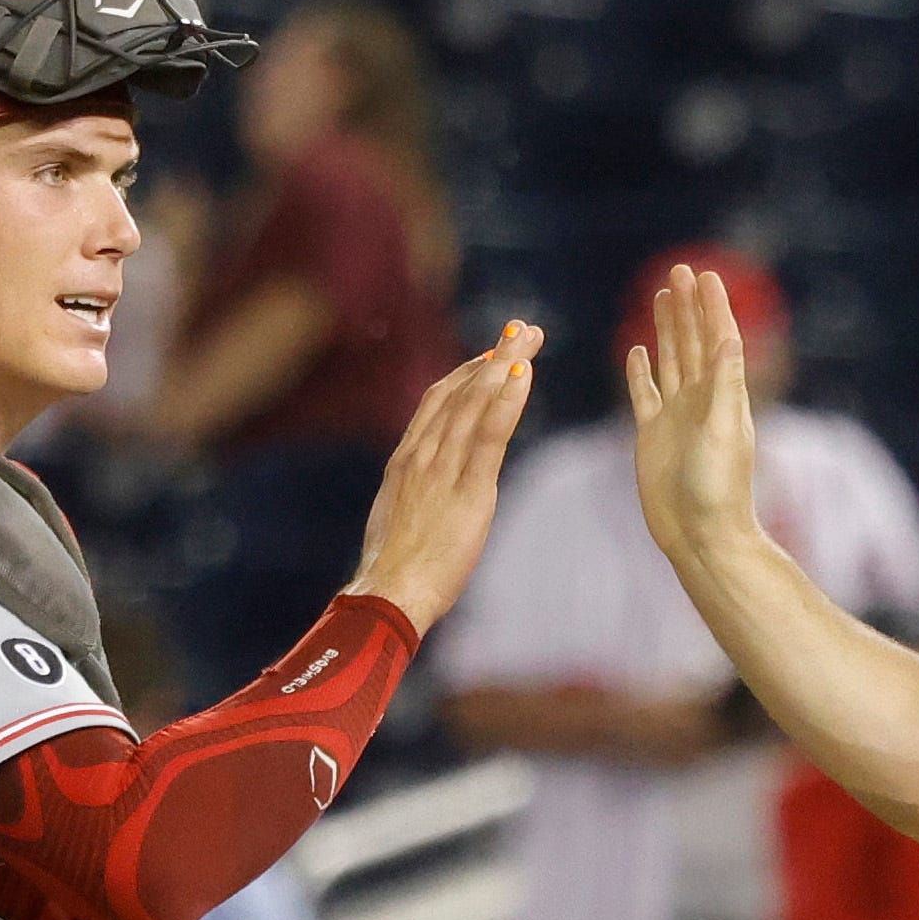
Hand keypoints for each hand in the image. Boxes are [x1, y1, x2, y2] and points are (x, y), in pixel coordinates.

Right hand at [347, 321, 545, 633]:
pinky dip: (507, 399)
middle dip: (494, 355)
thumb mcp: (398, 521)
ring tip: (531, 337)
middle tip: (522, 328)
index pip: (436, 403)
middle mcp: (422, 455)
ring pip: (476, 403)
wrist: (387, 591)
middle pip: (460, 391)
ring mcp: (442, 468)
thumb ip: (415, 497)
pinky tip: (523, 373)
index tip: (489, 355)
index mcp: (404, 462)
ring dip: (506, 364)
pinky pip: (491, 435)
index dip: (464, 374)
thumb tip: (426, 498)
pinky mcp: (468, 489)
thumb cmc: (392, 571)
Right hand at [624, 264, 757, 558]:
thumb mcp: (724, 431)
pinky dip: (640, 370)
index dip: (713, 307)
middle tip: (681, 269)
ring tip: (663, 294)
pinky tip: (638, 350)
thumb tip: (730, 337)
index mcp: (723, 396)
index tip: (707, 274)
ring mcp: (675, 416)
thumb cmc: (719, 489)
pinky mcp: (652, 435)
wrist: (699, 535)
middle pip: (694, 341)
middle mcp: (700, 400)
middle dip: (688, 306)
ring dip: (668, 327)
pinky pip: (644, 393)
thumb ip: (725, 384)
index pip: (719, 339)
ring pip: (670, 359)